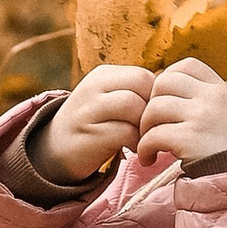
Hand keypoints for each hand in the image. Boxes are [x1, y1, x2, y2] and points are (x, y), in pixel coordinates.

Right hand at [33, 62, 153, 184]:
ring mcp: (89, 109)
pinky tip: (135, 151)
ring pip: (133, 105)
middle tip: (153, 128)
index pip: (144, 75)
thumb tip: (172, 98)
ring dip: (146, 125)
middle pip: (142, 84)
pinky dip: (136, 143)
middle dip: (153, 109)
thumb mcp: (110, 101)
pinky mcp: (89, 134)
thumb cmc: (94, 127)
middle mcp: (94, 87)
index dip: (157, 97)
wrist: (54, 152)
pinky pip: (125, 132)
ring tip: (145, 139)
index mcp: (103, 75)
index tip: (154, 118)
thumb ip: (135, 94)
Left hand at [138, 56, 226, 167]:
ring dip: (144, 128)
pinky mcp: (189, 139)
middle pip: (163, 82)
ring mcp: (201, 117)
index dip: (168, 80)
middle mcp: (212, 97)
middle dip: (151, 103)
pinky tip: (149, 158)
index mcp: (222, 89)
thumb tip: (171, 95)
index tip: (165, 101)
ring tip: (150, 145)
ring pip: (153, 108)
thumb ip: (208, 101)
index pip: (186, 66)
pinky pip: (152, 135)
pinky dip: (144, 148)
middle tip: (152, 125)